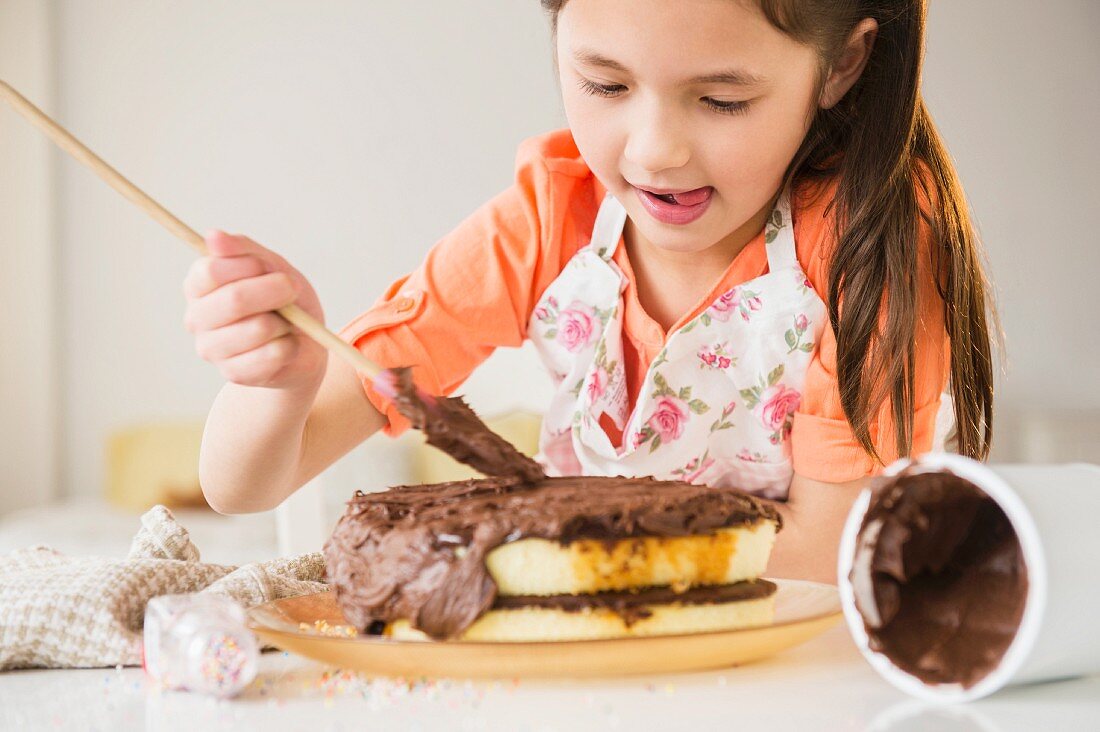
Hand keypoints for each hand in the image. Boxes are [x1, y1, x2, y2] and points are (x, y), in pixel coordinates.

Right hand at [183, 231, 327, 389]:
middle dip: (275, 291)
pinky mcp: (234, 373)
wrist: (305, 345)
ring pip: (258, 328)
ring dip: (285, 321)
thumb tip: (213, 236)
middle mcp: (197, 318)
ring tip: (285, 323)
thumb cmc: (284, 301)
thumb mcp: (272, 266)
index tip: (269, 268)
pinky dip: (290, 345)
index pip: (212, 271)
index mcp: (199, 285)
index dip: (249, 266)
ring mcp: (212, 349)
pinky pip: (272, 354)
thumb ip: (244, 250)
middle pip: (234, 299)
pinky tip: (286, 345)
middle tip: (291, 289)